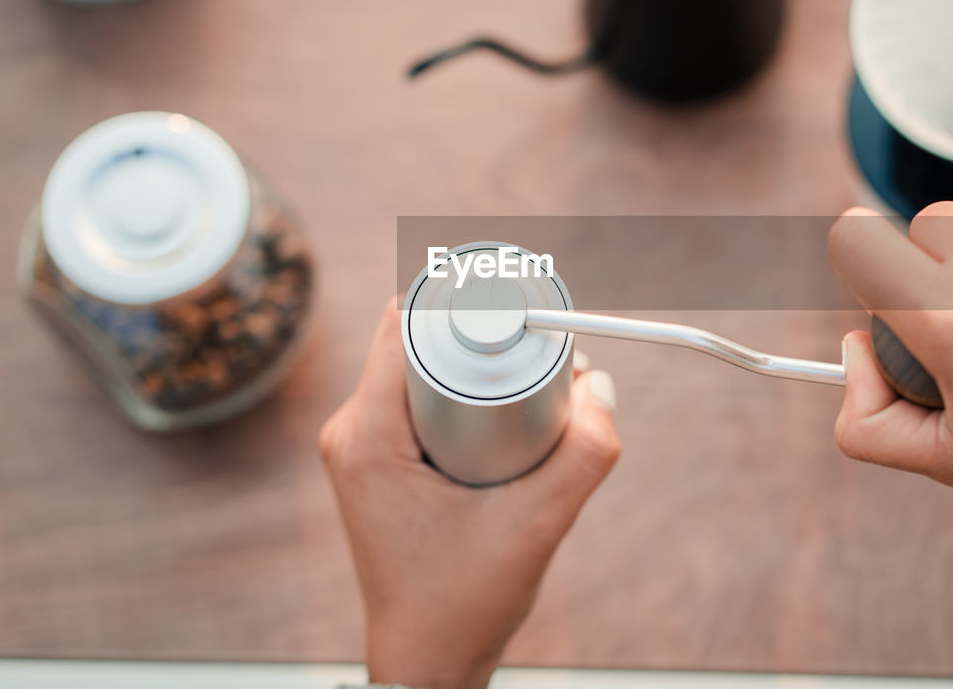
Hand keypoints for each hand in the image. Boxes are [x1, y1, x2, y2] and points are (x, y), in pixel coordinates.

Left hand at [320, 298, 620, 688]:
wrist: (427, 662)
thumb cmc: (464, 603)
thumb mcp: (539, 524)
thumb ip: (585, 453)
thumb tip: (601, 385)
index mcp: (367, 435)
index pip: (404, 325)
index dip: (460, 300)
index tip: (516, 301)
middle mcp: (351, 433)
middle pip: (415, 343)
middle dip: (480, 334)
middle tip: (541, 347)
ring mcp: (361, 449)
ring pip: (419, 371)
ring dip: (472, 365)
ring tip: (533, 382)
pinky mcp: (378, 464)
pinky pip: (417, 401)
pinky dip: (461, 394)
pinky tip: (506, 412)